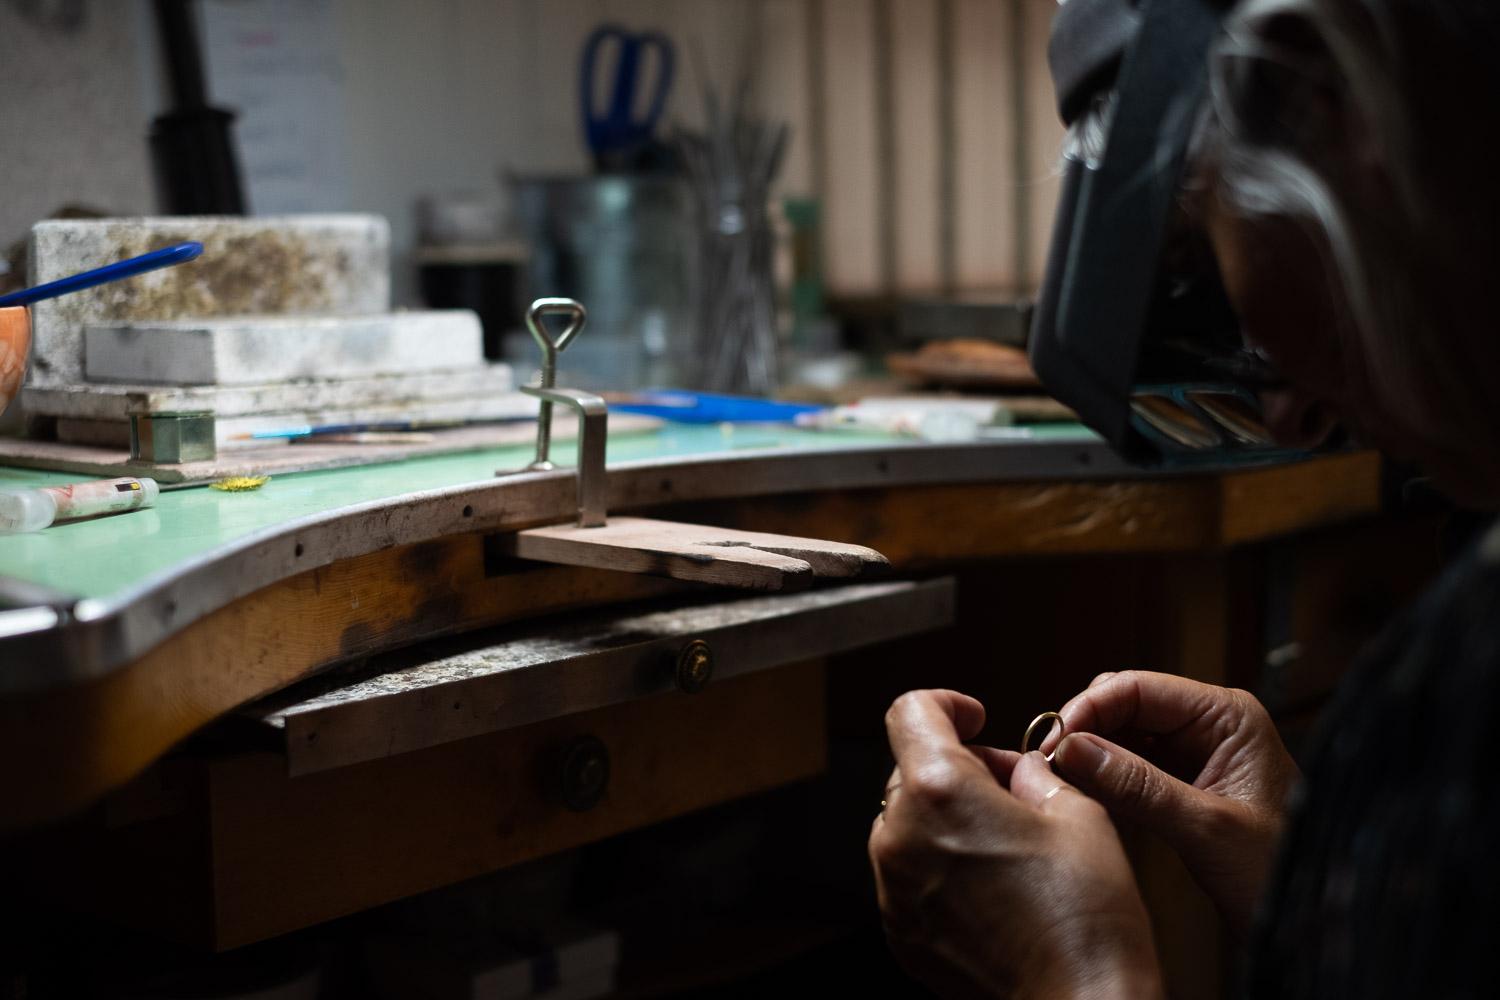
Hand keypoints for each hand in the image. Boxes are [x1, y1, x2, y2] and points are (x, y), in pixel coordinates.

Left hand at [870, 689, 1163, 999]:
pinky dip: (939, 865)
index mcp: (941, 793)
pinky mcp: (901, 931)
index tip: (972, 717)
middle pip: (910, 769)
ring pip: (907, 824)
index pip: (910, 712)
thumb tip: (1019, 768)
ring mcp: (895, 890)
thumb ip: (1035, 774)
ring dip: (946, 817)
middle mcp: (902, 838)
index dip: (945, 704)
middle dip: (959, 766)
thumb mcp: (1078, 814)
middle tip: (1012, 787)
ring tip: (1008, 842)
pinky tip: (992, 883)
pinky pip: (908, 875)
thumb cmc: (1085, 920)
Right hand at [1043, 671, 1300, 937]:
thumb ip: (1137, 786)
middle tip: (1051, 763)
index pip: (1140, 687)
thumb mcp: (1205, 828)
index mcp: (1227, 716)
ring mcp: (1192, 752)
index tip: (1054, 741)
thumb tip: (1072, 750)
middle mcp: (1208, 724)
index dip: (1090, 708)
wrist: (1304, 917)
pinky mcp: (1179, 781)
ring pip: (1119, 733)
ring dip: (1089, 752)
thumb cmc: (1278, 870)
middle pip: (1124, 702)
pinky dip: (1101, 776)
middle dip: (1085, 727)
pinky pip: (1126, 765)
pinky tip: (1083, 793)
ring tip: (1061, 780)